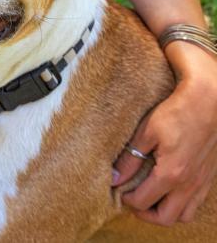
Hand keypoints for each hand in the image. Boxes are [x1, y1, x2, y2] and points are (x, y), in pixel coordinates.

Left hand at [113, 51, 216, 224]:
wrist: (208, 103)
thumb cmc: (175, 113)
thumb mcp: (146, 133)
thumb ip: (129, 159)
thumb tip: (114, 178)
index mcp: (171, 174)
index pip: (143, 201)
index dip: (127, 199)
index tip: (118, 189)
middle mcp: (189, 184)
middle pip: (166, 218)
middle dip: (145, 213)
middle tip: (132, 199)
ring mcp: (201, 183)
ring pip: (184, 215)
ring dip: (165, 211)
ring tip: (150, 196)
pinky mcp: (208, 177)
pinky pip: (195, 203)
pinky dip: (180, 204)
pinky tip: (169, 188)